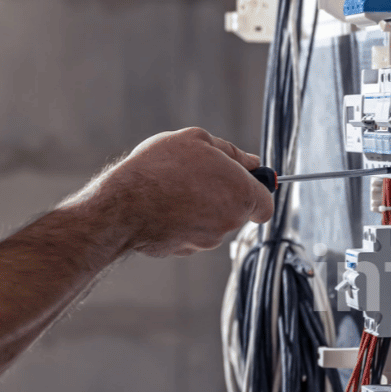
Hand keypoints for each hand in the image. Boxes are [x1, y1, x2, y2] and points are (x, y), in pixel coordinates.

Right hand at [78, 127, 273, 257]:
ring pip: (211, 223)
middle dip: (221, 195)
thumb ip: (231, 152)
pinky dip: (180, 222)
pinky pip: (189, 233)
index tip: (243, 183)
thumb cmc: (161, 168)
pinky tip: (162, 205)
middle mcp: (229, 223)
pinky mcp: (183, 251)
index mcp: (241, 195)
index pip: (266, 204)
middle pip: (236, 211)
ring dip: (198, 207)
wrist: (124, 205)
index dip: (257, 192)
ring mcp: (206, 241)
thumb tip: (252, 162)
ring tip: (172, 188)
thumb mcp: (197, 140)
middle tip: (195, 175)